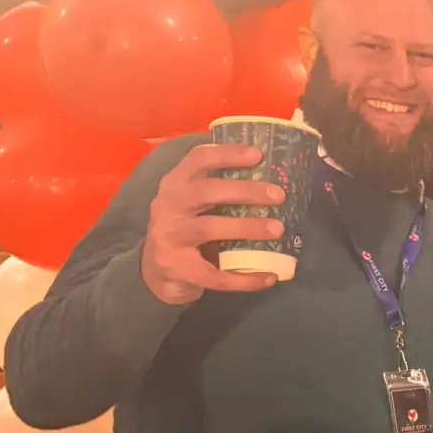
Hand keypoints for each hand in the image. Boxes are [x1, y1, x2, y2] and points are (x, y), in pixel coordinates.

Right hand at [141, 144, 285, 305]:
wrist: (154, 271)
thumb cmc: (184, 228)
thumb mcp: (191, 203)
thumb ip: (217, 190)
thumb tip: (270, 183)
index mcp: (175, 184)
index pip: (198, 159)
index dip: (227, 154)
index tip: (258, 154)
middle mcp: (168, 206)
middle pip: (206, 191)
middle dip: (245, 190)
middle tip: (278, 195)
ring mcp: (169, 237)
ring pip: (210, 228)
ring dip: (247, 227)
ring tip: (278, 229)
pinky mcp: (177, 267)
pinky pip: (215, 275)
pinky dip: (245, 278)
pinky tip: (269, 277)